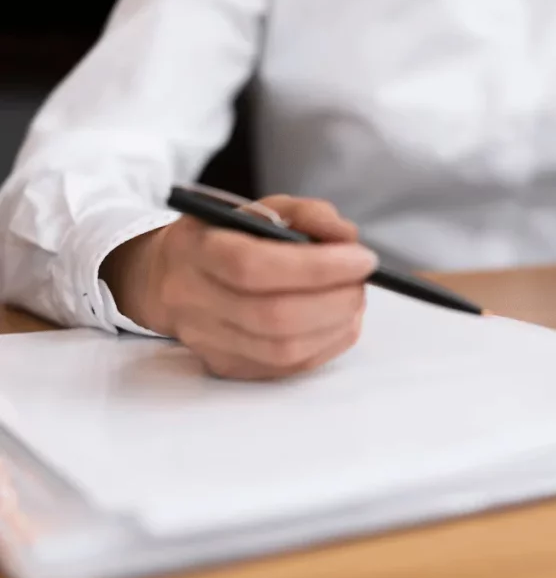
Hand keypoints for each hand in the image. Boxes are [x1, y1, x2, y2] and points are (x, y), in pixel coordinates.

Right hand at [101, 195, 378, 379]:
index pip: (255, 266)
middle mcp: (193, 300)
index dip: (317, 266)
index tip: (362, 258)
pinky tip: (339, 323)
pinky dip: (326, 346)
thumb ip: (307, 215)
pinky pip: (286, 368)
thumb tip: (346, 239)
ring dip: (335, 326)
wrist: (170, 278)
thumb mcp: (260, 210)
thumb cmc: (225, 238)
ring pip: (282, 350)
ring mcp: (207, 341)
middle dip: (334, 300)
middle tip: (362, 282)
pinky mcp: (227, 367)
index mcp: (196, 250)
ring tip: (354, 301)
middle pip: (273, 316)